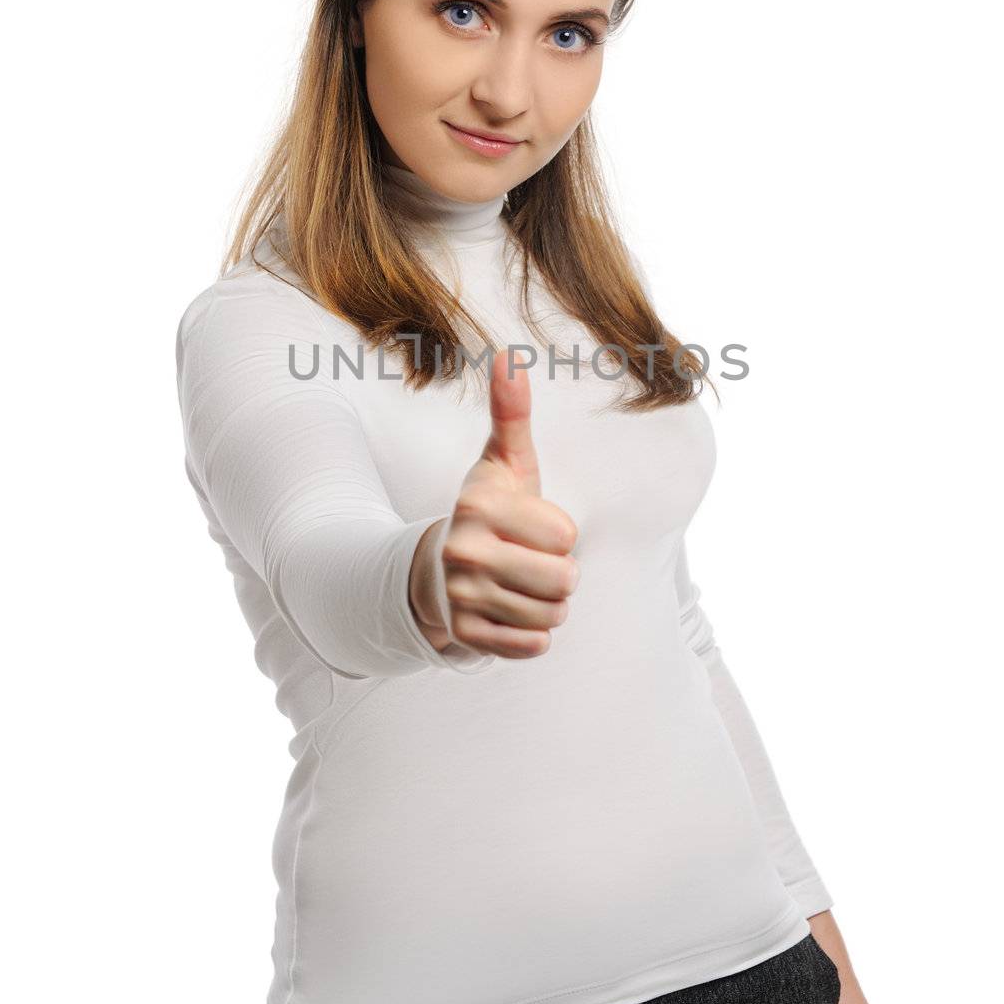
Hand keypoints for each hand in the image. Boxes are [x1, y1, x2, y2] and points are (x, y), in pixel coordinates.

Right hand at [413, 349, 579, 660]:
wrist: (436, 572)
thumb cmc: (489, 512)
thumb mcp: (503, 463)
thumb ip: (512, 414)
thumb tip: (510, 357)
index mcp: (479, 507)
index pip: (567, 536)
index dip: (561, 535)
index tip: (534, 529)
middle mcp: (464, 551)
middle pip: (564, 580)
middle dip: (560, 576)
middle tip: (532, 564)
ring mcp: (461, 597)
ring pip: (552, 614)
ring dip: (548, 606)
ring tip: (520, 588)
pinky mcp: (465, 636)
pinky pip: (533, 646)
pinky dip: (532, 636)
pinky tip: (510, 615)